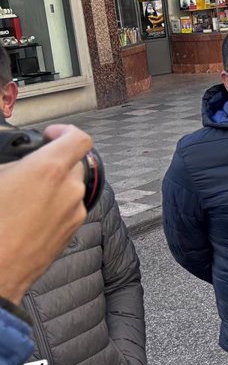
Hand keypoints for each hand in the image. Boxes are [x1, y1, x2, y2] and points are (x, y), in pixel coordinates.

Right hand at [0, 125, 91, 300]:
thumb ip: (11, 164)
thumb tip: (17, 164)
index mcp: (49, 170)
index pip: (78, 138)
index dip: (65, 131)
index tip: (50, 135)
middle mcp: (69, 190)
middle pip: (73, 164)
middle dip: (53, 162)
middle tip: (26, 169)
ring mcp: (73, 214)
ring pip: (69, 188)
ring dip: (52, 186)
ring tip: (21, 196)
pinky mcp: (70, 233)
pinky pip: (66, 210)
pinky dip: (53, 206)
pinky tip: (25, 216)